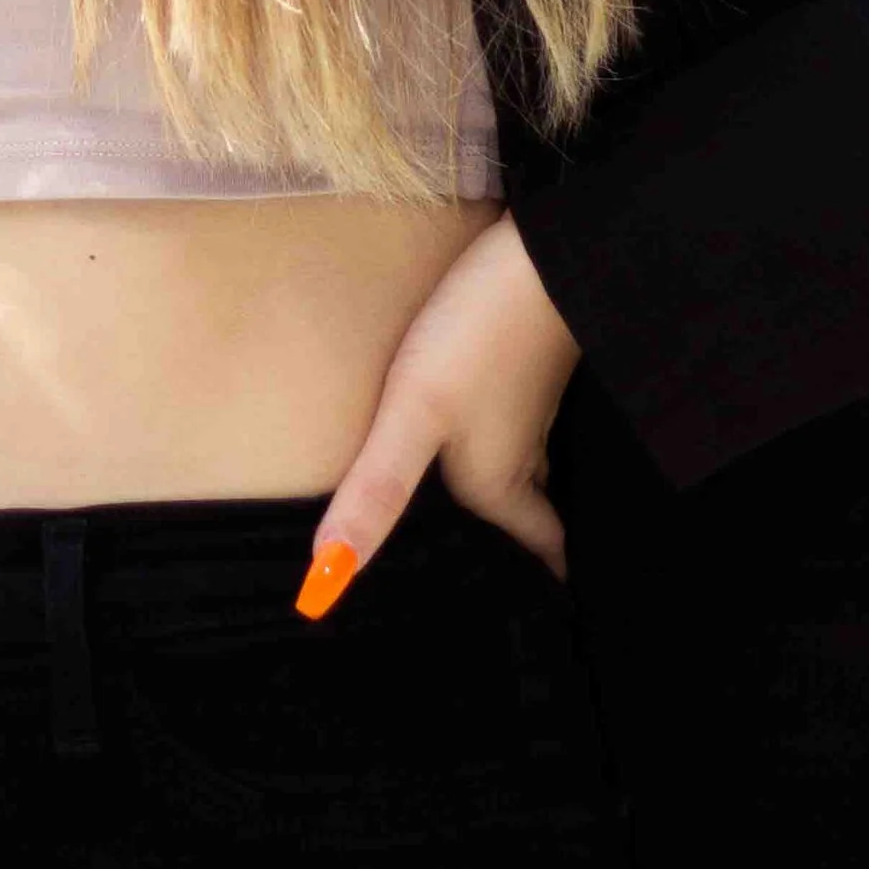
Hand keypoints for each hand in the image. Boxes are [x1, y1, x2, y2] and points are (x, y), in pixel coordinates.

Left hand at [296, 210, 579, 615]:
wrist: (543, 252)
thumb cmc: (478, 339)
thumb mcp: (414, 415)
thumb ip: (377, 493)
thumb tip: (326, 583)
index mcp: (498, 483)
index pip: (538, 552)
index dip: (540, 584)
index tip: (541, 616)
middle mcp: (522, 453)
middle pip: (531, 517)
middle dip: (524, 547)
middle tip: (505, 578)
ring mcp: (531, 405)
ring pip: (530, 469)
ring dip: (520, 497)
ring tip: (492, 518)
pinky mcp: (529, 362)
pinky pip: (521, 423)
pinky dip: (512, 444)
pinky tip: (488, 428)